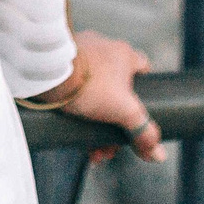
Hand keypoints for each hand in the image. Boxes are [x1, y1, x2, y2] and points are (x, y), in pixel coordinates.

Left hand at [62, 30, 161, 163]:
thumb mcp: (124, 111)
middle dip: (116, 123)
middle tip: (109, 146)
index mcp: (123, 53)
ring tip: (92, 150)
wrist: (45, 74)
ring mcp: (79, 55)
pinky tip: (75, 135)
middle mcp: (102, 48)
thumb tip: (158, 154)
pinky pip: (74, 91)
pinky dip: (77, 113)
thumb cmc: (89, 84)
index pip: (143, 66)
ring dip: (96, 124)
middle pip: (117, 91)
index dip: (145, 89)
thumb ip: (144, 132)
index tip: (139, 111)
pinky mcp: (60, 65)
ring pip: (95, 94)